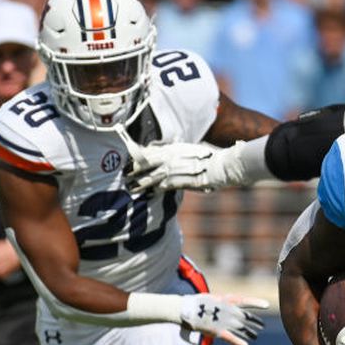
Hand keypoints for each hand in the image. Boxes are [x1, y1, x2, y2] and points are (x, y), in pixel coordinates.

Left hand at [119, 128, 244, 193]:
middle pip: (146, 163)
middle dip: (133, 170)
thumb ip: (176, 151)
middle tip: (123, 175)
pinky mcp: (179, 181)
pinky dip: (153, 191)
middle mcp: (170, 158)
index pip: (149, 151)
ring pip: (150, 176)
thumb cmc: (207, 158)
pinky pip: (162, 187)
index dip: (136, 156)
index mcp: (172, 149)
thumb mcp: (189, 150)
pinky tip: (147, 194)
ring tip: (130, 188)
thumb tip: (168, 149)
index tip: (127, 161)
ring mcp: (174, 170)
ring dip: (139, 183)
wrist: (220, 166)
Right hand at [178, 293, 268, 344]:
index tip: (267, 305)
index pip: (245, 301)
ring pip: (241, 328)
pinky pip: (231, 338)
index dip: (256, 302)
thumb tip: (222, 302)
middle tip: (262, 326)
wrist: (185, 308)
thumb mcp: (210, 299)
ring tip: (255, 336)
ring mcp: (224, 321)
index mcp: (226, 300)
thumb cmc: (195, 304)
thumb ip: (218, 303)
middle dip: (255, 322)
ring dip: (249, 333)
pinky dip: (238, 342)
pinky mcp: (217, 331)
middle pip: (246, 317)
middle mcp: (228, 310)